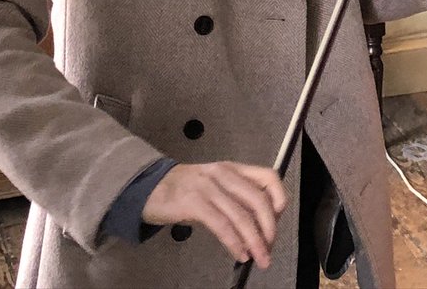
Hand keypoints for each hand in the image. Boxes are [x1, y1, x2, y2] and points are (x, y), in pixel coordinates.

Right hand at [142, 162, 286, 267]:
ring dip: (254, 241)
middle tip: (270, 248)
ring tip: (259, 258)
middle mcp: (224, 174)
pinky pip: (221, 225)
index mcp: (233, 169)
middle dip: (269, 228)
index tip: (279, 219)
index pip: (268, 177)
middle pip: (258, 200)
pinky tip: (239, 253)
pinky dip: (234, 242)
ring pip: (242, 215)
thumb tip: (259, 225)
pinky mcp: (193, 203)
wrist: (147, 187)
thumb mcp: (215, 187)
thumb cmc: (183, 190)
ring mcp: (208, 187)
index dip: (279, 198)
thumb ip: (236, 199)